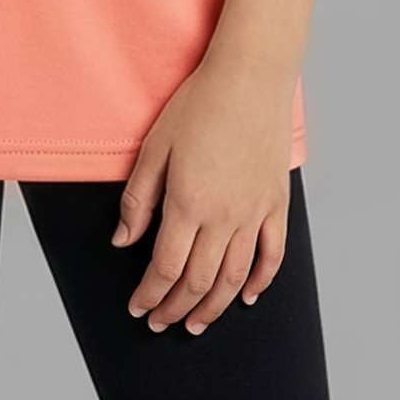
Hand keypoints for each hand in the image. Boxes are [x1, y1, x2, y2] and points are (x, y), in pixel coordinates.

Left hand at [113, 52, 294, 335]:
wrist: (250, 76)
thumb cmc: (198, 104)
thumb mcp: (155, 146)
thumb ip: (138, 199)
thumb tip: (122, 242)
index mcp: (188, 203)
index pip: (165, 268)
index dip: (150, 295)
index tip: (138, 308)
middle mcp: (223, 217)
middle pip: (198, 282)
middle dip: (175, 308)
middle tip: (160, 322)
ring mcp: (254, 213)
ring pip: (234, 278)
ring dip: (214, 307)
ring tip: (196, 323)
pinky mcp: (276, 203)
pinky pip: (272, 255)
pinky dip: (261, 282)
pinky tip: (248, 297)